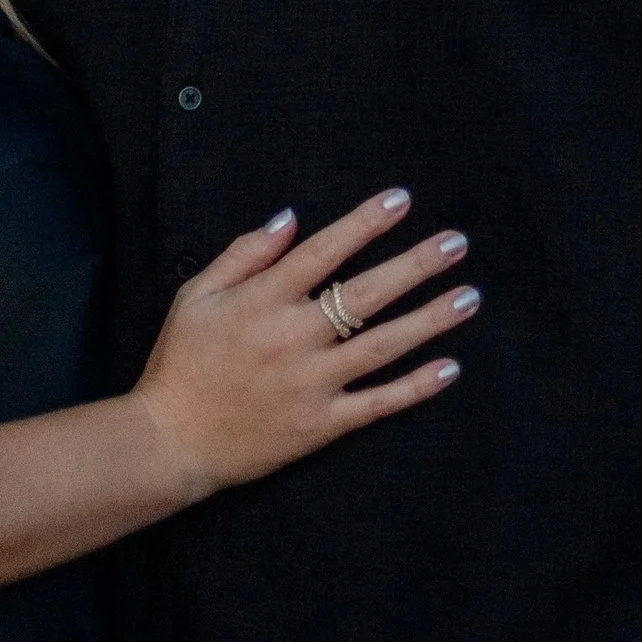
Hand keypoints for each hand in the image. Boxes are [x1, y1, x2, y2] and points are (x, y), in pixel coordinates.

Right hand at [133, 191, 476, 499]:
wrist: (171, 441)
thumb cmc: (180, 362)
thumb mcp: (195, 295)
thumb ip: (244, 254)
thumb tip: (291, 218)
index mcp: (262, 301)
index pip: (323, 251)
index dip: (365, 223)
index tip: (402, 200)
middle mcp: (293, 338)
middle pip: (365, 294)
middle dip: (416, 266)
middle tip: (457, 243)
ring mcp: (311, 384)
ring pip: (382, 346)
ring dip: (430, 320)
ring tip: (469, 297)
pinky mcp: (321, 425)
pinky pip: (377, 403)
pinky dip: (415, 387)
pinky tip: (449, 367)